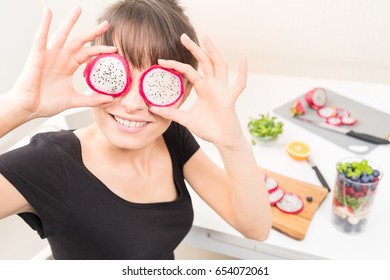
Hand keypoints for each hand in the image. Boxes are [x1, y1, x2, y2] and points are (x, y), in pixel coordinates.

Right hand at [10, 5, 115, 119]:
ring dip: (70, 21)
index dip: (100, 50)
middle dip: (92, 33)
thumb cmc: (48, 103)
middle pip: (79, 41)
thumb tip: (111, 100)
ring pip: (62, 35)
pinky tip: (48, 12)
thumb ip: (92, 100)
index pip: (88, 54)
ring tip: (78, 9)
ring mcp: (49, 55)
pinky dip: (44, 24)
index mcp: (69, 66)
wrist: (29, 108)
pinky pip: (41, 37)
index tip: (114, 49)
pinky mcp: (37, 55)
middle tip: (106, 24)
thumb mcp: (74, 100)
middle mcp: (61, 58)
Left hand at [150, 34, 247, 148]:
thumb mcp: (185, 119)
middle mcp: (212, 85)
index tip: (161, 61)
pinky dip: (242, 72)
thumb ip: (171, 112)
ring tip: (206, 38)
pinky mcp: (230, 98)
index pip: (188, 70)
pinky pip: (239, 84)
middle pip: (204, 61)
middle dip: (194, 48)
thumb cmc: (207, 128)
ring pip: (219, 65)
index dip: (175, 64)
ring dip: (213, 51)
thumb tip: (152, 108)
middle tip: (182, 36)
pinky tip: (243, 59)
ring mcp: (222, 90)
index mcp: (202, 88)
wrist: (222, 141)